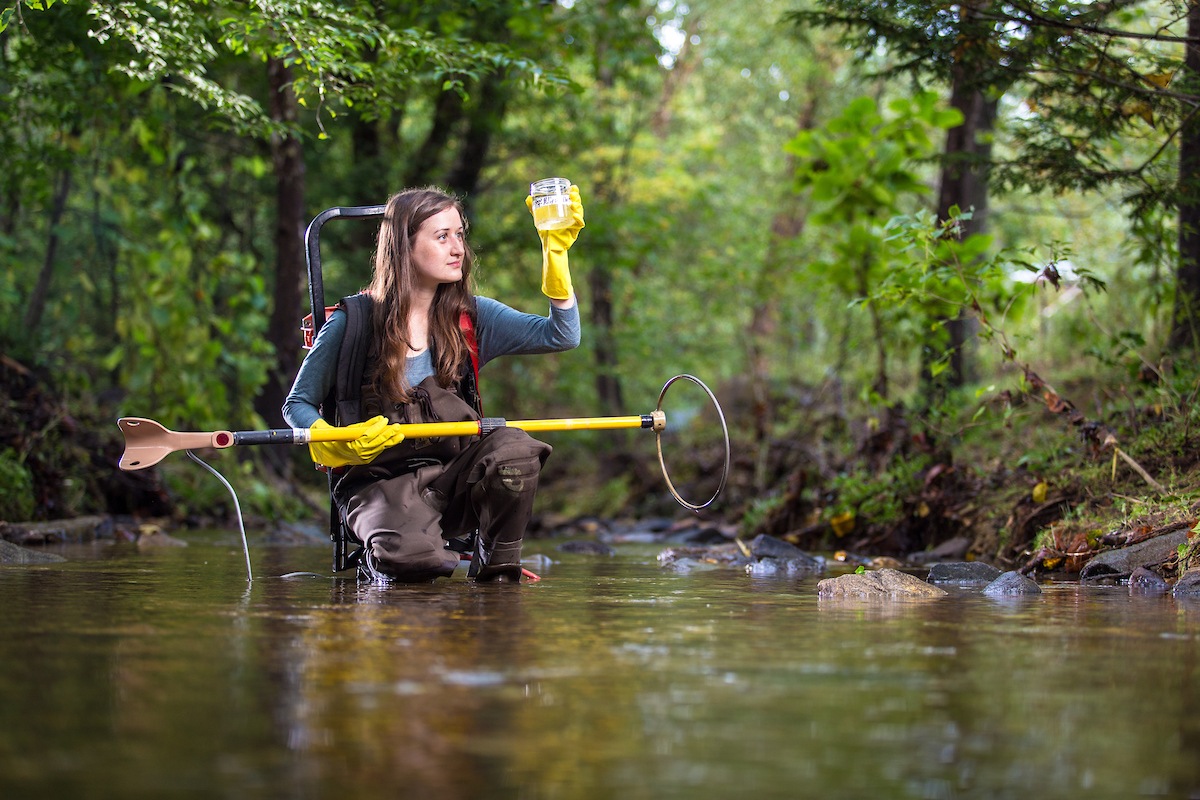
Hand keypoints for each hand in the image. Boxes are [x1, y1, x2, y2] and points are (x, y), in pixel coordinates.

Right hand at [308, 416, 404, 467]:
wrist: (328, 455)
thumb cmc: (332, 442)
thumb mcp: (343, 430)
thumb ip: (361, 425)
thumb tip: (377, 420)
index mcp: (351, 447)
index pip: (367, 437)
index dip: (377, 428)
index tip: (384, 420)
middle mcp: (360, 454)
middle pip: (377, 443)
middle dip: (388, 434)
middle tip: (397, 426)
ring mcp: (364, 458)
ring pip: (380, 448)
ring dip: (391, 441)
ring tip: (400, 434)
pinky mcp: (367, 459)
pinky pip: (379, 450)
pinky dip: (387, 444)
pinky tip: (394, 440)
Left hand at [526, 185, 583, 299]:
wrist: (549, 250)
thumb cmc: (546, 235)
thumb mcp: (539, 220)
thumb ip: (534, 209)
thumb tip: (527, 197)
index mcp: (565, 213)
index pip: (572, 201)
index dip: (573, 193)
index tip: (572, 186)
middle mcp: (571, 218)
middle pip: (577, 205)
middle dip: (576, 197)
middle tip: (572, 192)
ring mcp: (574, 226)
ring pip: (580, 213)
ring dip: (578, 205)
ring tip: (574, 200)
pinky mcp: (574, 233)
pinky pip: (579, 225)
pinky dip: (578, 219)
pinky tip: (574, 215)